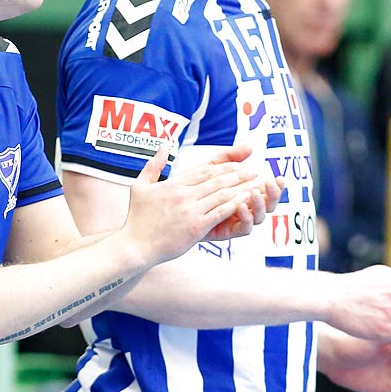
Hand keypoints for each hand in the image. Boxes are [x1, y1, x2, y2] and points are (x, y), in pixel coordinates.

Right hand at [123, 141, 273, 262]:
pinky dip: (235, 206)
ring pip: (222, 195)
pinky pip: (220, 213)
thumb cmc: (136, 218)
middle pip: (217, 179)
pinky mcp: (195, 227)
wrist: (134, 246)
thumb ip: (153, 165)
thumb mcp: (139, 186)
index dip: (225, 165)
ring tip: (256, 186)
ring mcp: (190, 211)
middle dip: (239, 174)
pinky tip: (246, 202)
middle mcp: (183, 195)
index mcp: (173, 184)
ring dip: (242, 189)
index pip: (205, 169)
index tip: (239, 164)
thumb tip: (164, 145)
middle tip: (254, 172)